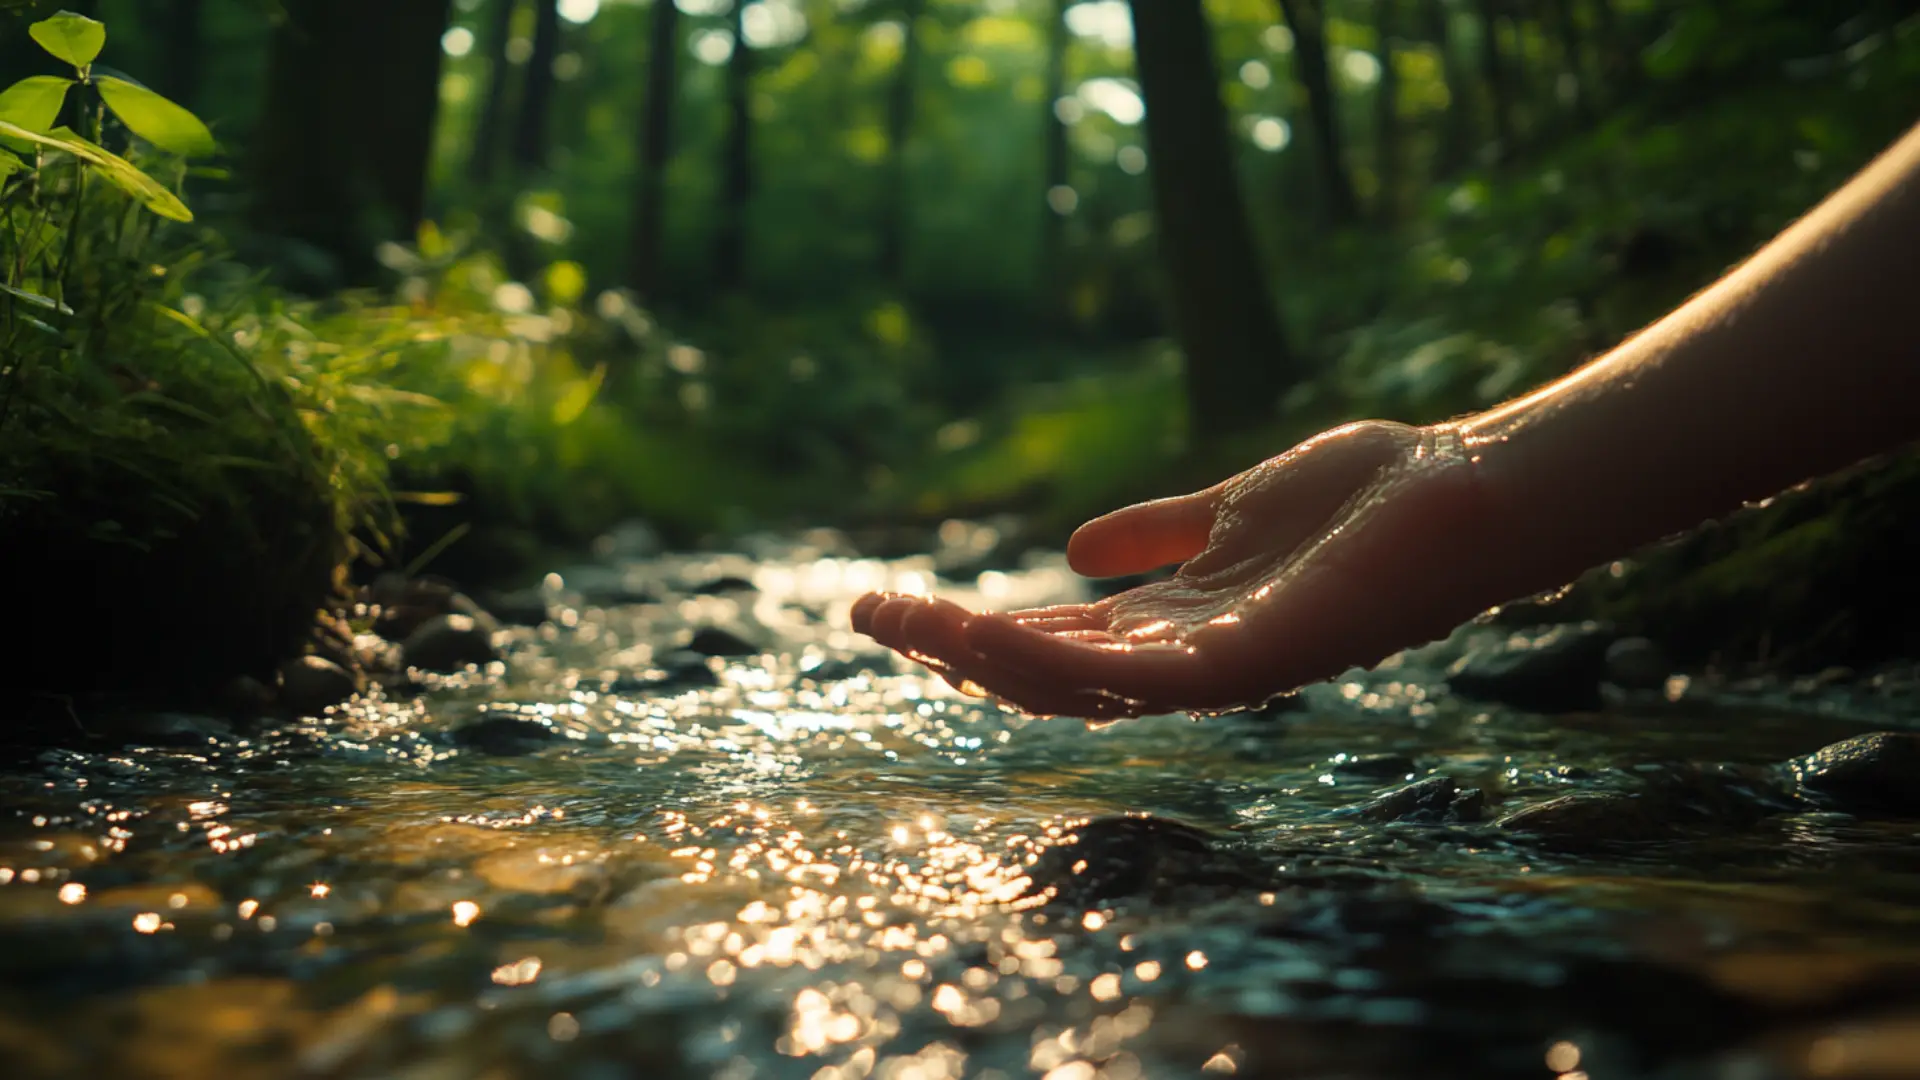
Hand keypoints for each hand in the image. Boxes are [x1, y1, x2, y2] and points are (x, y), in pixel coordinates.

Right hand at [851, 421, 1501, 719]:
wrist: (1469, 492)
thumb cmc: (1370, 498)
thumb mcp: (1234, 510)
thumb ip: (1163, 532)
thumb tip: (1074, 546)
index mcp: (1181, 625)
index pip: (1056, 643)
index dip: (972, 629)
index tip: (895, 603)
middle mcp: (1190, 660)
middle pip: (1047, 673)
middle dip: (953, 651)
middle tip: (866, 614)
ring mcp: (1220, 668)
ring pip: (1074, 688)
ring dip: (982, 660)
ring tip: (906, 622)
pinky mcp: (1252, 661)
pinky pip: (1133, 679)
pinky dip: (1054, 660)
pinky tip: (986, 630)